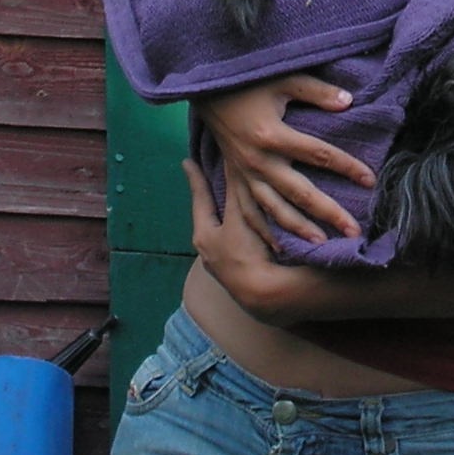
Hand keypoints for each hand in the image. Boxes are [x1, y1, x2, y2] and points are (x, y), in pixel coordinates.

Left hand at [187, 159, 311, 324]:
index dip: (196, 178)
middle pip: (209, 218)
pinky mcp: (244, 276)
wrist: (266, 295)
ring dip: (230, 218)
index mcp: (204, 236)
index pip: (200, 199)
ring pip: (226, 234)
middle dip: (212, 200)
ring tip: (236, 202)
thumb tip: (232, 159)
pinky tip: (255, 229)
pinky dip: (245, 233)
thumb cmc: (247, 252)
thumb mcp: (239, 215)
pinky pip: (241, 246)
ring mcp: (226, 267)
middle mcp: (210, 253)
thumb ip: (236, 188)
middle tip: (211, 180)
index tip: (187, 161)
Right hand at [194, 74, 371, 243]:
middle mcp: (258, 161)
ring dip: (299, 228)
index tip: (371, 181)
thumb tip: (349, 101)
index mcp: (272, 136)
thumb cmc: (248, 84)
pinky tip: (281, 247)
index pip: (320, 155)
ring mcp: (244, 174)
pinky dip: (264, 231)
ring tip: (322, 244)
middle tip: (354, 232)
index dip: (347, 167)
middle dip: (329, 213)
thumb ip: (316, 91)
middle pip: (300, 193)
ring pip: (274, 209)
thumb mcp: (283, 79)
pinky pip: (248, 212)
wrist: (207, 92)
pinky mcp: (235, 180)